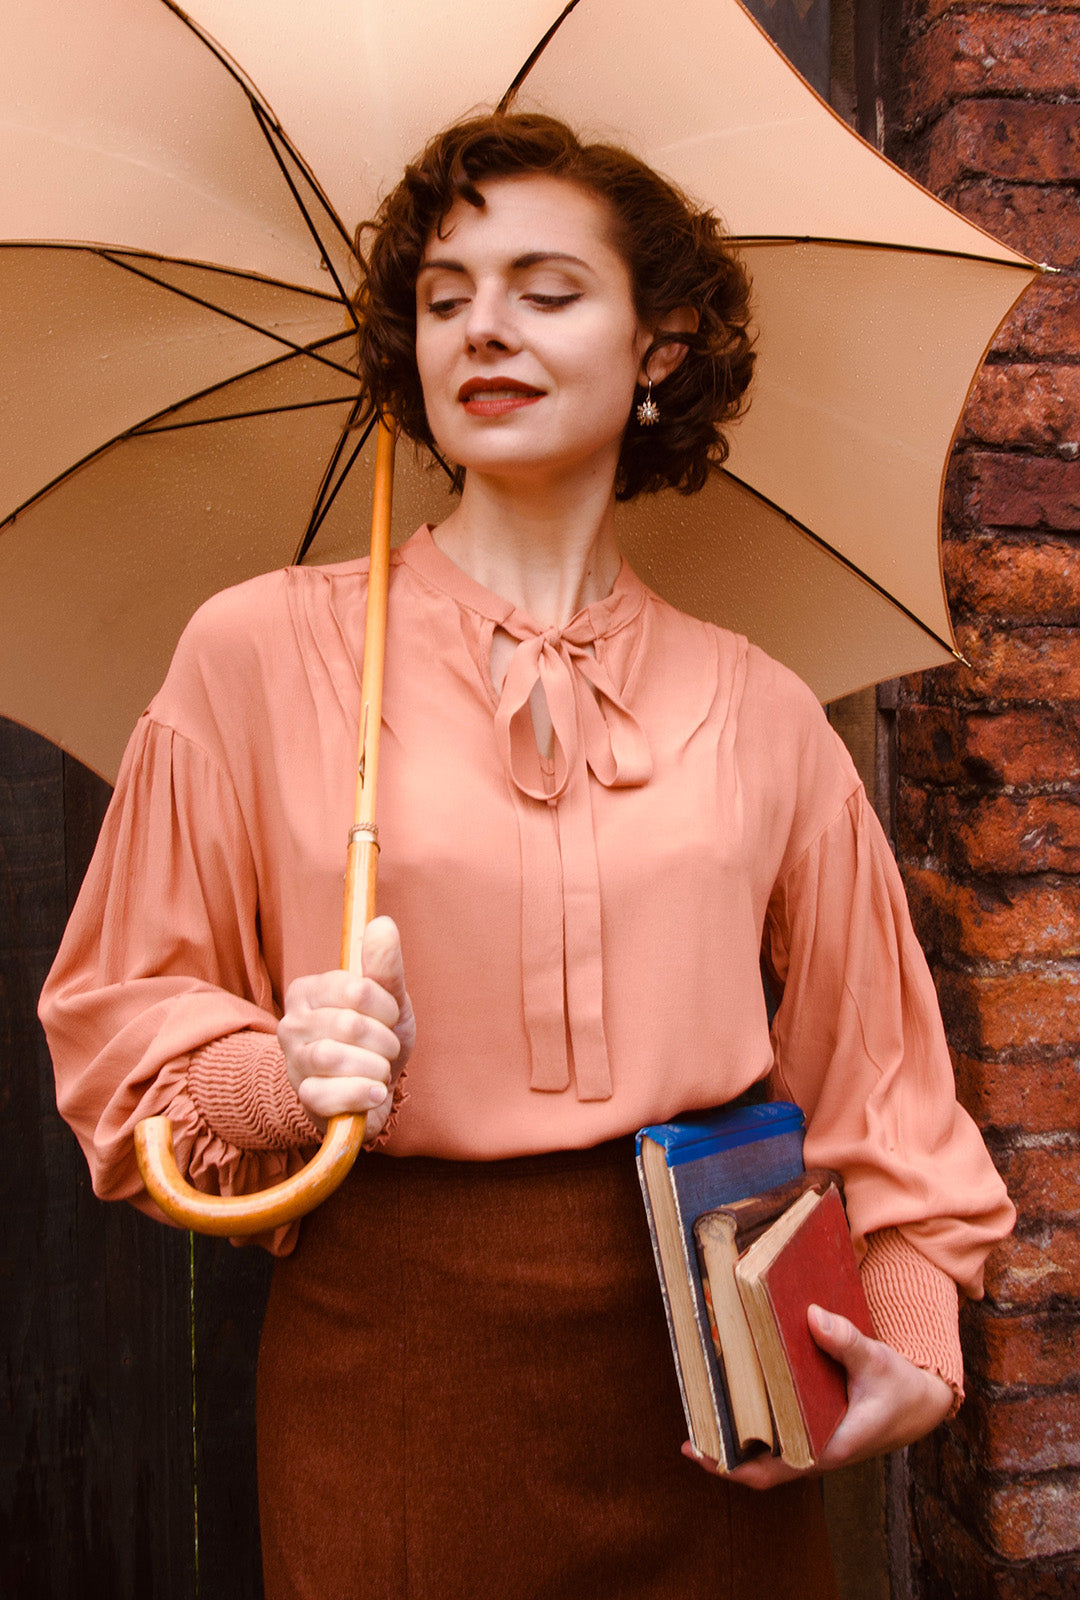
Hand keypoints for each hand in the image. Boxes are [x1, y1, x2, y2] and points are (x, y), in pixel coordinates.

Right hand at [278, 916, 415, 1141]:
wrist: (372, 1091)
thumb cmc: (377, 1039)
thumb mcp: (389, 1001)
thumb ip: (384, 965)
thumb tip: (382, 922)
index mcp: (308, 990)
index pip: (354, 988)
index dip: (384, 1007)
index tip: (390, 1017)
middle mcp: (291, 1023)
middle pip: (348, 1025)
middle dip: (384, 1041)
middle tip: (387, 1049)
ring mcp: (293, 1062)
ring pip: (335, 1059)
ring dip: (375, 1068)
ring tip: (379, 1071)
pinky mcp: (302, 1097)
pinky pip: (330, 1095)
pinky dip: (362, 1095)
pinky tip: (374, 1093)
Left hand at [681, 1303, 953, 1488]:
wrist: (919, 1402)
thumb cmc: (898, 1387)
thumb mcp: (876, 1361)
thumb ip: (846, 1342)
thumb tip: (813, 1317)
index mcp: (828, 1449)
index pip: (769, 1470)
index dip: (730, 1465)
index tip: (698, 1449)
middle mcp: (814, 1452)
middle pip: (755, 1459)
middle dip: (721, 1441)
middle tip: (689, 1410)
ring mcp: (811, 1441)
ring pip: (763, 1444)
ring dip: (733, 1425)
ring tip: (702, 1394)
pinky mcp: (811, 1427)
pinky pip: (774, 1427)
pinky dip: (753, 1412)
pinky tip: (735, 1384)